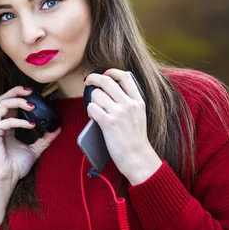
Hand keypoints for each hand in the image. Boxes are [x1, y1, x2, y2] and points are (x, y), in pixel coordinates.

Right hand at [0, 86, 61, 187]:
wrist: (6, 180)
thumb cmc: (15, 166)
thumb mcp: (35, 149)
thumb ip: (44, 138)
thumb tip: (57, 128)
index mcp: (6, 124)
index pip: (11, 103)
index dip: (21, 95)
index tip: (35, 93)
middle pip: (4, 98)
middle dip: (17, 91)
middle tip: (31, 91)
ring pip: (2, 104)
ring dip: (18, 101)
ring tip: (32, 105)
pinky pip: (5, 121)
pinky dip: (19, 121)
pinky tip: (31, 125)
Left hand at [84, 69, 160, 184]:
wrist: (137, 158)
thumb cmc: (136, 139)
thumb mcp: (140, 115)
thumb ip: (130, 102)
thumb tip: (111, 90)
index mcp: (138, 101)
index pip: (125, 76)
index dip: (111, 71)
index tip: (104, 73)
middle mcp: (129, 104)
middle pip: (106, 81)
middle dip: (94, 78)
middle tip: (88, 81)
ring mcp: (119, 113)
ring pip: (96, 94)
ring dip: (92, 100)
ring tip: (95, 108)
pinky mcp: (108, 123)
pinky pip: (92, 108)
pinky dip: (90, 111)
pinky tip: (93, 115)